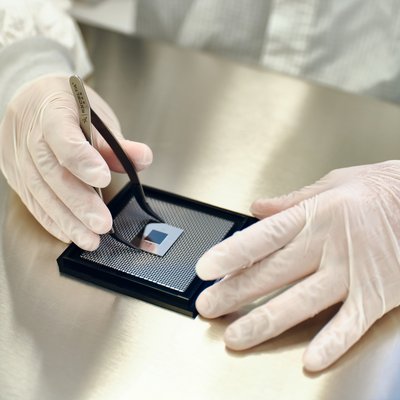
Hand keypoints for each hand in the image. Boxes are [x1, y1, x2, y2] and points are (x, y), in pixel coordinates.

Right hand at [0, 74, 151, 249]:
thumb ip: (117, 142)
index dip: (82, 159)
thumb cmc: (68, 106)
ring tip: (89, 239)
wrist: (30, 98)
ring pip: (41, 193)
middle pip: (52, 172)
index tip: (103, 179)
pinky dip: (52, 220)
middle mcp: (29, 135)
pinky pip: (32, 201)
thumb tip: (144, 159)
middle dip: (79, 202)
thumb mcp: (95, 115)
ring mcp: (18, 157)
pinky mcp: (15, 175)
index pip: (62, 137)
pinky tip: (69, 234)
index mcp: (51, 111)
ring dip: (67, 220)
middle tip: (101, 224)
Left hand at [196, 161, 399, 370]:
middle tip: (209, 306)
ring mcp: (352, 272)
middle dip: (237, 291)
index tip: (206, 268)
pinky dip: (332, 342)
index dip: (233, 253)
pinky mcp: (377, 294)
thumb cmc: (379, 189)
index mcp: (315, 214)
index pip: (264, 236)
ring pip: (302, 302)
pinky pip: (351, 323)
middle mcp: (329, 244)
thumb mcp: (333, 183)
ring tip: (236, 337)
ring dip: (266, 321)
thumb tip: (256, 208)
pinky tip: (309, 359)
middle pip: (274, 273)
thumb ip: (291, 199)